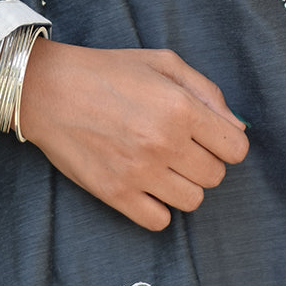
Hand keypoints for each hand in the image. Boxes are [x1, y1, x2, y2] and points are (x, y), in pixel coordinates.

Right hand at [18, 41, 249, 229]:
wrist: (49, 90)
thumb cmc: (109, 72)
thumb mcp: (163, 64)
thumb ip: (208, 93)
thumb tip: (237, 127)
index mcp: (180, 108)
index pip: (236, 148)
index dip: (226, 143)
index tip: (208, 138)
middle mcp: (164, 143)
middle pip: (215, 176)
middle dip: (203, 162)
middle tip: (178, 147)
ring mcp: (140, 173)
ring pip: (193, 202)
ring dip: (183, 185)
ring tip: (161, 165)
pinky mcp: (116, 195)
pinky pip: (160, 221)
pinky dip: (158, 208)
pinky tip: (145, 185)